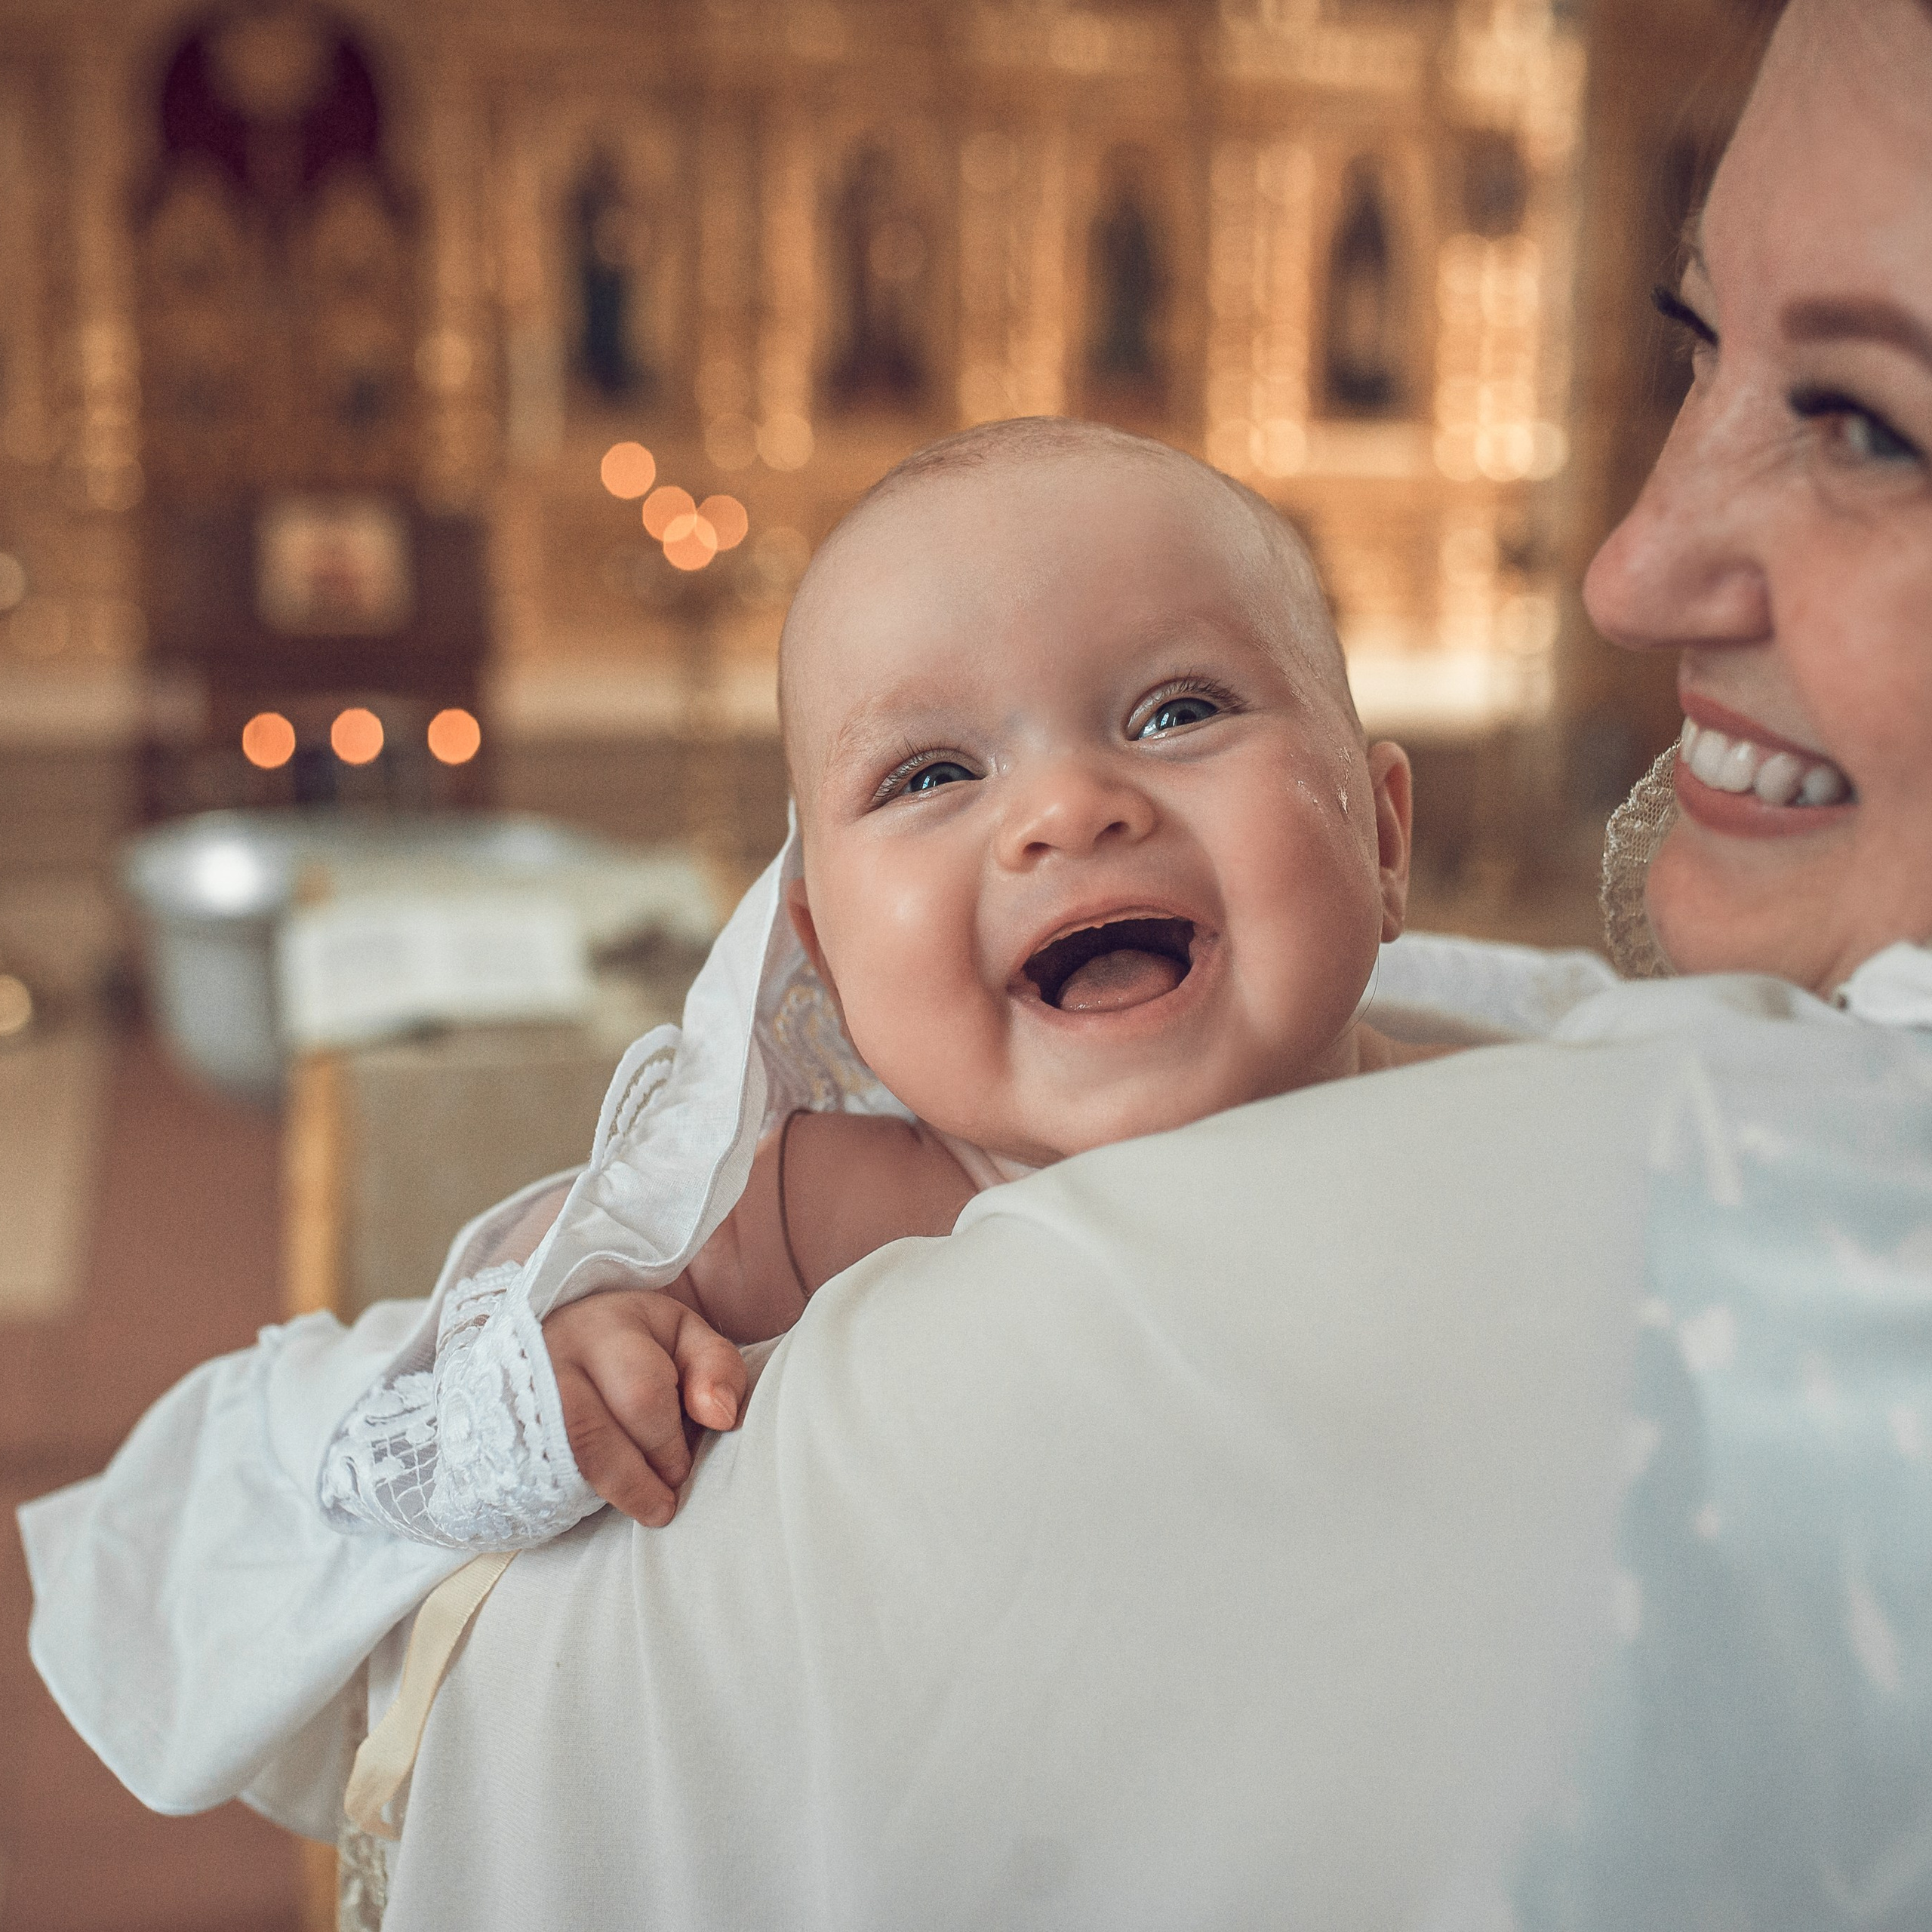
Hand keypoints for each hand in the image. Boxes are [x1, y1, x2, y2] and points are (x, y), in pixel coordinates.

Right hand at [542, 1289, 747, 1527]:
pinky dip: (579, 1493)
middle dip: (639, 1475)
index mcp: (605, 1326)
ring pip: (562, 1457)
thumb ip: (716, 1367)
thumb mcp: (685, 1340)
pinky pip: (536, 1475)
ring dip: (614, 1491)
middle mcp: (552, 1356)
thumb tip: (721, 1416)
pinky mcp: (505, 1430)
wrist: (560, 1340)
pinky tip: (606, 1500)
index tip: (684, 1466)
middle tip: (667, 1490)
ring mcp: (519, 1394)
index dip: (667, 1442)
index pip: (641, 1393)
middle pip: (593, 1433)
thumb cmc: (638, 1346)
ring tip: (650, 1508)